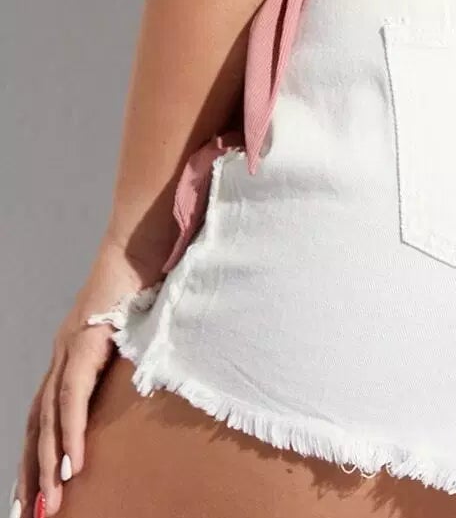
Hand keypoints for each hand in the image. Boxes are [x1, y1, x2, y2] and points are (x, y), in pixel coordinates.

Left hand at [12, 237, 163, 516]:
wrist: (147, 230)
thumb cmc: (151, 269)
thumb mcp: (145, 323)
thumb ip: (142, 350)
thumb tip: (157, 377)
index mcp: (74, 348)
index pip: (47, 411)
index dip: (41, 450)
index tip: (40, 489)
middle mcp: (63, 350)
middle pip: (37, 422)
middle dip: (33, 470)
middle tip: (33, 513)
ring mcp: (70, 344)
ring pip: (49, 417)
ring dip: (48, 463)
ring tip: (50, 504)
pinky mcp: (85, 339)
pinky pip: (72, 396)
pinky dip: (70, 433)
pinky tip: (72, 464)